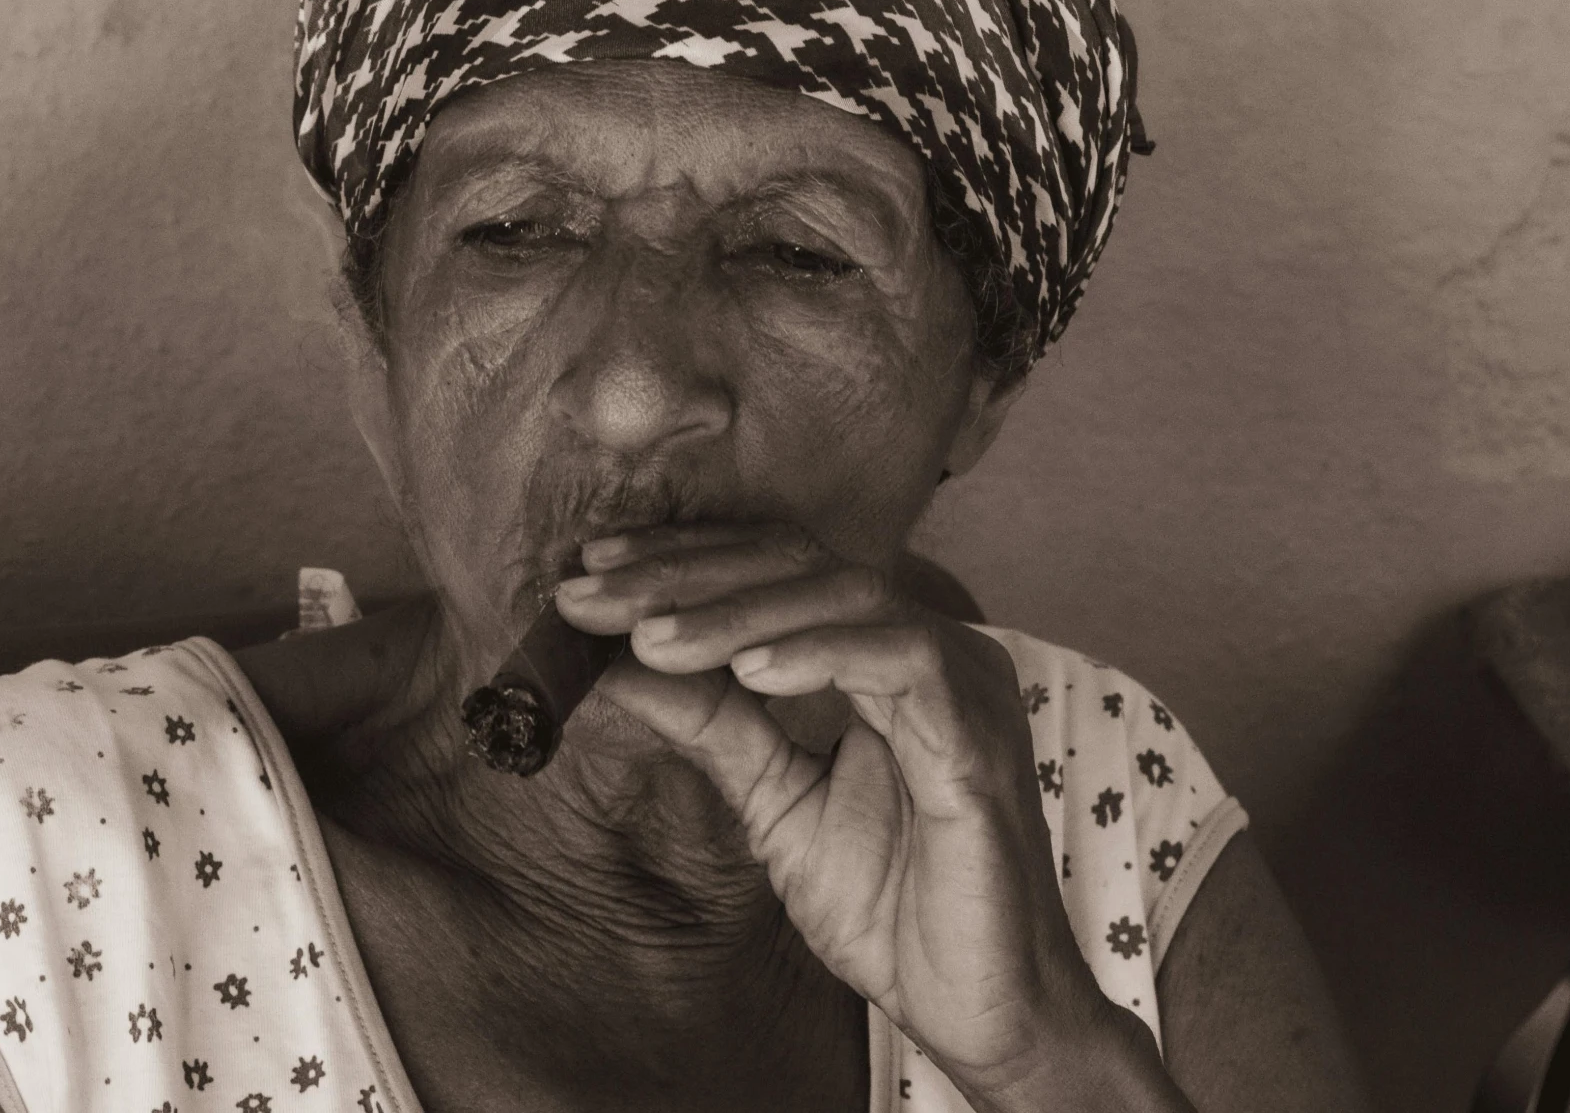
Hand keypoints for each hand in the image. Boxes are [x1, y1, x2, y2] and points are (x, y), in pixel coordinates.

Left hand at [554, 524, 1176, 1107]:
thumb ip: (714, 725)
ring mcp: (962, 684)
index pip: (776, 567)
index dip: (682, 560)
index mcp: (882, 654)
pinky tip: (748, 673)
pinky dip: (820, 653)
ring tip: (646, 636)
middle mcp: (927, 648)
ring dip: (733, 611)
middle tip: (589, 595)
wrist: (979, 1009)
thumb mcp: (775, 802)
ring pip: (843, 595)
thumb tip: (620, 664)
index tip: (592, 569)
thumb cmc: (893, 907)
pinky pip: (903, 662)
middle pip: (799, 563)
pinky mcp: (980, 736)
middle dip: (684, 575)